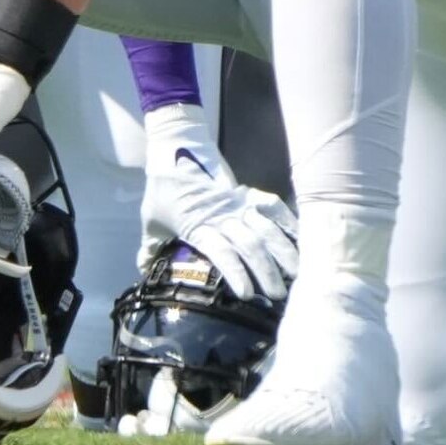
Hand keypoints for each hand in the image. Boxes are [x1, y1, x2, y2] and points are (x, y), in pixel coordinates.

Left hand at [140, 99, 296, 302]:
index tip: (247, 294)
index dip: (236, 272)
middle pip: (251, 245)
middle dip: (267, 271)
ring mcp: (239, 203)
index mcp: (199, 225)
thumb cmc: (163, 189)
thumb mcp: (151, 220)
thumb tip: (144, 269)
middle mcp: (223, 216)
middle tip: (279, 295)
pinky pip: (272, 208)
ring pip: (266, 228)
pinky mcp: (247, 193)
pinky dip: (288, 222)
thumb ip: (151, 247)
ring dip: (283, 251)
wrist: (176, 149)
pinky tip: (301, 239)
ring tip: (298, 272)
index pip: (222, 252)